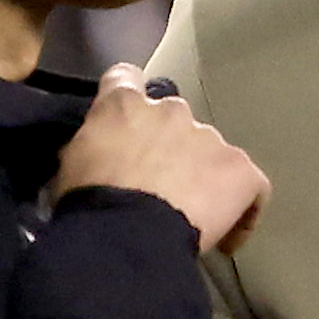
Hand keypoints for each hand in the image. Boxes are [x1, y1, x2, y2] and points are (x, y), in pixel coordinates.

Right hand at [60, 65, 266, 250]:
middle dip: (168, 147)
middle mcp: (171, 110)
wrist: (126, 235)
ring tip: (187, 217)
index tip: (127, 120)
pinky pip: (249, 187)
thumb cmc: (87, 204)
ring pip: (210, 153)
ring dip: (201, 177)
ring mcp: (210, 138)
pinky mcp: (240, 169)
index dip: (127, 96)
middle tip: (154, 186)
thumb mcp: (69, 166)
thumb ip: (90, 147)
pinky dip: (240, 210)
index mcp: (124, 106)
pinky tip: (224, 239)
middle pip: (175, 120)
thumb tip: (96, 152)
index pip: (125, 79)